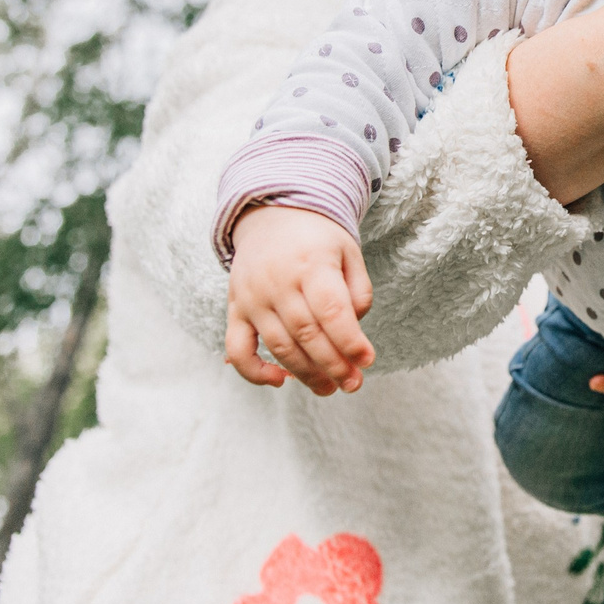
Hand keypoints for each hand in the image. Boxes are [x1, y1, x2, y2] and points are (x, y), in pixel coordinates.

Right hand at [224, 206, 375, 393]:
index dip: (350, 340)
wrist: (272, 214)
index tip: (367, 360)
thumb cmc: (318, 239)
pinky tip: (280, 381)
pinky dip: (254, 372)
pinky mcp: (236, 309)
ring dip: (305, 374)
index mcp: (310, 263)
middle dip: (333, 365)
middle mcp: (277, 281)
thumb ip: (359, 291)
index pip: (331, 310)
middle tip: (353, 384)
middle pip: (306, 333)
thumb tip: (353, 330)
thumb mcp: (348, 252)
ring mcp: (252, 297)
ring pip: (278, 345)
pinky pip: (237, 349)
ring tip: (329, 388)